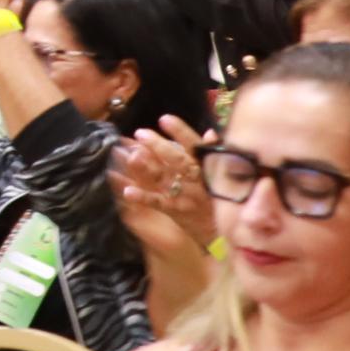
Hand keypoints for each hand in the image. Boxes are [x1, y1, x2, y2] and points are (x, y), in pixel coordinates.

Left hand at [112, 119, 214, 266]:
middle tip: (140, 133)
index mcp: (207, 168)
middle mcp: (196, 180)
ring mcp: (185, 195)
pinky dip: (142, 196)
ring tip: (130, 153)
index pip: (194, 146)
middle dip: (158, 145)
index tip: (164, 119)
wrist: (222, 231)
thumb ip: (214, 153)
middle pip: (176, 160)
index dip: (180, 132)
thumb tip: (210, 132)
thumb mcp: (220, 174)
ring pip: (164, 177)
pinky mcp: (176, 210)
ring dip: (146, 165)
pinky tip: (127, 190)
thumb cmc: (218, 197)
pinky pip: (157, 202)